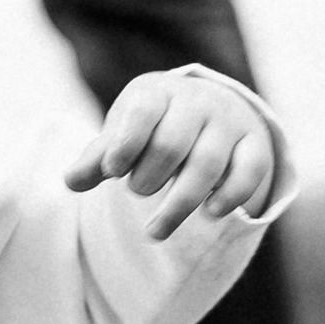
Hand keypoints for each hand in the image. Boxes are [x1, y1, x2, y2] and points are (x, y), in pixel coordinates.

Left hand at [68, 72, 275, 242]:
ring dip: (179, 204)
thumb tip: (70, 182)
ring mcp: (229, 122)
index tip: (112, 172)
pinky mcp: (255, 144)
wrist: (210, 106)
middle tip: (137, 191)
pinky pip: (249, 170)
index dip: (125, 144)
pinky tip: (209, 214)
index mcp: (158, 93)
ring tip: (154, 231)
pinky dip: (230, 196)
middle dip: (148, 178)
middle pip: (171, 145)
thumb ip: (98, 158)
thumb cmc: (155, 125)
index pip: (142, 112)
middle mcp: (197, 101)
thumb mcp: (124, 133)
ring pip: (207, 164)